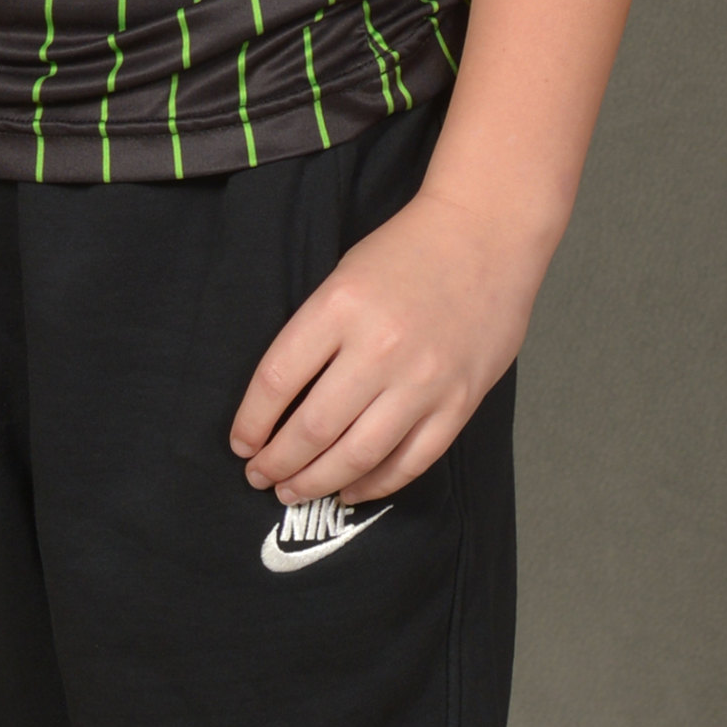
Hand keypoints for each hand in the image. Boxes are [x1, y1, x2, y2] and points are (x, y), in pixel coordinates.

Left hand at [229, 186, 547, 505]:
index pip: (278, 379)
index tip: (240, 442)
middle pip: (313, 427)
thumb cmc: (407, 250)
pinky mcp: (459, 402)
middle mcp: (380, 348)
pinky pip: (411, 460)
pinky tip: (350, 491)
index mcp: (340, 307)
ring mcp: (424, 380)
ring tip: (294, 493)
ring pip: (359, 454)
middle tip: (259, 477)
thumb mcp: (343, 275)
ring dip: (318, 482)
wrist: (486, 233)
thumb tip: (282, 402)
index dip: (251, 421)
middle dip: (278, 462)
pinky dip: (376, 484)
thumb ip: (316, 334)